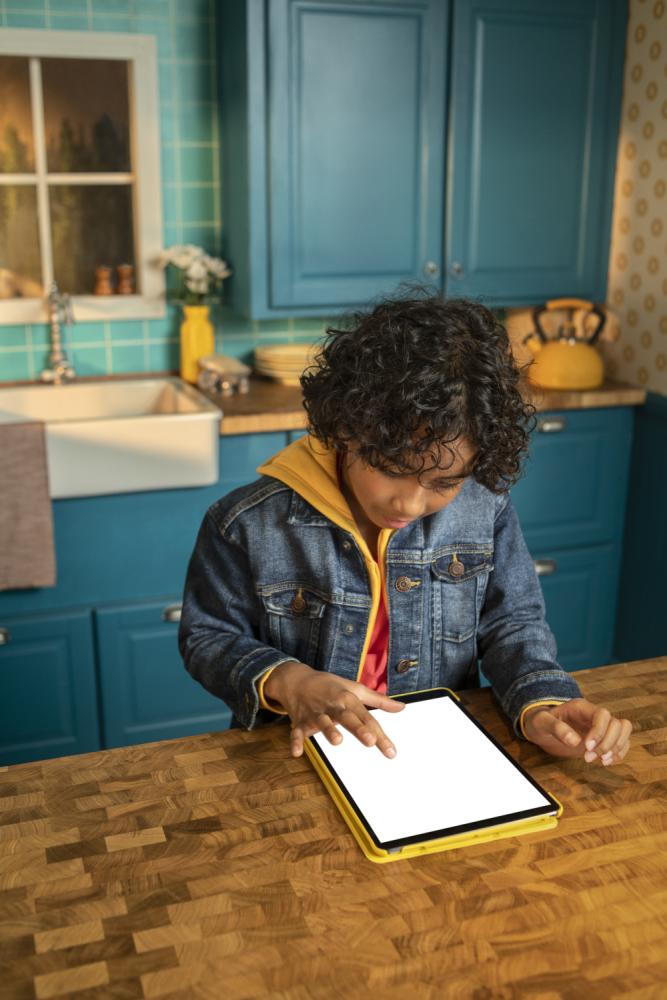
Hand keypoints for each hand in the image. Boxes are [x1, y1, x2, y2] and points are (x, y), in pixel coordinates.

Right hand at [264, 661, 404, 758]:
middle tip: (370, 741)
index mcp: (348, 699)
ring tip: (337, 741)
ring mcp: (316, 714)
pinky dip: (295, 741)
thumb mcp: (355, 689)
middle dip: (358, 728)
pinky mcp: (300, 721)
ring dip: (329, 731)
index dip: (380, 735)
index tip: (391, 751)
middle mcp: (333, 706)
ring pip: (323, 722)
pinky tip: (296, 753)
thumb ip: (379, 701)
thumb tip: (402, 707)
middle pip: (347, 718)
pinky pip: (297, 732)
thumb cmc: (330, 686)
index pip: (367, 718)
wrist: (297, 680)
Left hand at [522, 698, 631, 765]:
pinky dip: (618, 754)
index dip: (600, 732)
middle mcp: (595, 715)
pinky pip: (621, 742)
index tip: (586, 747)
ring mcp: (601, 727)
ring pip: (624, 731)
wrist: (542, 728)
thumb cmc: (541, 722)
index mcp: (582, 708)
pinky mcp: (603, 738)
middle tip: (589, 757)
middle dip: (608, 744)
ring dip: (615, 749)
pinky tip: (604, 762)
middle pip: (618, 724)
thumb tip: (575, 741)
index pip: (603, 715)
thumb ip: (557, 729)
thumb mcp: (542, 722)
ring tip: (600, 761)